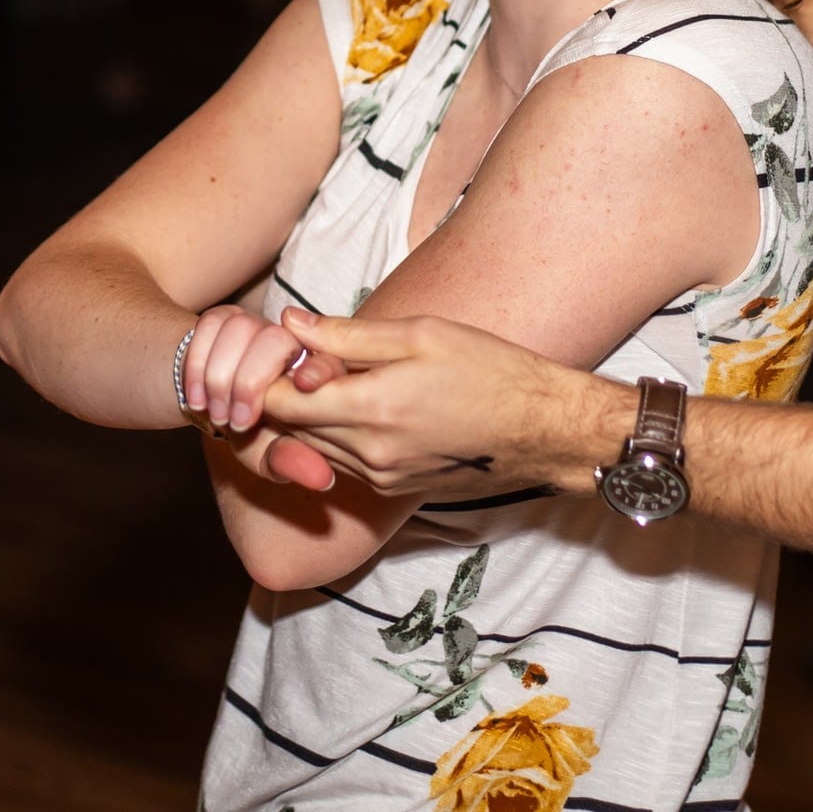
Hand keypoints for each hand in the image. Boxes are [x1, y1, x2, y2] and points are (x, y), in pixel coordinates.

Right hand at [181, 304, 336, 492]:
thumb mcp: (267, 454)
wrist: (210, 404)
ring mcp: (257, 324)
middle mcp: (291, 340)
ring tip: (215, 415)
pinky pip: (209, 326)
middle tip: (236, 424)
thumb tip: (322, 479)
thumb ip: (289, 461)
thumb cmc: (251, 432)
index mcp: (316, 371)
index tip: (300, 389)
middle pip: (277, 339)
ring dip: (222, 376)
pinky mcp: (223, 317)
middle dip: (250, 382)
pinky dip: (198, 365)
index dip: (318, 369)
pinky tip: (196, 399)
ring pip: (241, 328)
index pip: (328, 359)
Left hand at [263, 308, 616, 498]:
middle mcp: (369, 453)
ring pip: (313, 448)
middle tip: (308, 357)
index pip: (281, 403)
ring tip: (336, 378)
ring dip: (311, 417)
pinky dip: (337, 436)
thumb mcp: (420, 333)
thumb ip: (346, 334)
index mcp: (371, 408)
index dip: (270, 373)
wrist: (542, 429)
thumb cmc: (489, 368)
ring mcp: (382, 477)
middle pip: (290, 429)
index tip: (282, 348)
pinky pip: (343, 463)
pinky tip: (364, 406)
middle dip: (286, 395)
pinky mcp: (395, 489)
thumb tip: (290, 323)